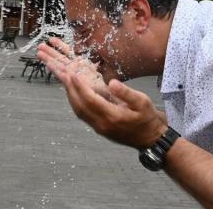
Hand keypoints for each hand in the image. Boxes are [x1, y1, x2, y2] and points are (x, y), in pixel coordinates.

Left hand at [37, 37, 166, 148]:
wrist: (150, 139)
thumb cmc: (147, 119)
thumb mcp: (143, 102)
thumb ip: (127, 93)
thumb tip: (112, 83)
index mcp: (113, 116)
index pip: (90, 100)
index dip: (79, 86)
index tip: (72, 73)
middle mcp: (102, 124)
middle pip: (79, 105)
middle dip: (69, 89)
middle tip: (62, 73)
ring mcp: (98, 128)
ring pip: (78, 111)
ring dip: (70, 95)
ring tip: (64, 80)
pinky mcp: (98, 128)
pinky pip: (82, 114)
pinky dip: (75, 102)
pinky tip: (73, 92)